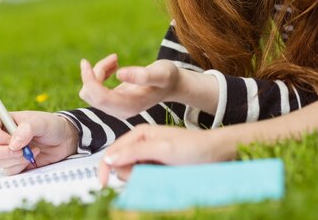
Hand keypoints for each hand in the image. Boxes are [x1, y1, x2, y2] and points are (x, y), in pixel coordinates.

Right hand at [0, 111, 78, 174]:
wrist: (63, 141)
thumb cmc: (51, 126)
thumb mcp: (42, 122)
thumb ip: (28, 128)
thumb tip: (13, 144)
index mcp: (5, 120)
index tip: (9, 139)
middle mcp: (2, 136)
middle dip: (0, 151)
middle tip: (19, 151)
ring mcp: (6, 151)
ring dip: (14, 159)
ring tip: (32, 151)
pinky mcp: (13, 164)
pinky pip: (7, 171)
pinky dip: (19, 167)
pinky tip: (32, 158)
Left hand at [79, 54, 180, 118]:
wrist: (171, 85)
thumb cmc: (167, 77)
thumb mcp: (161, 73)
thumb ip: (143, 75)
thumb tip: (119, 74)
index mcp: (130, 106)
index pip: (100, 97)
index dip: (89, 80)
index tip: (85, 62)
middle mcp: (119, 111)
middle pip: (92, 94)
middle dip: (96, 73)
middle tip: (114, 58)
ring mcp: (115, 108)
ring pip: (90, 91)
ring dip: (98, 73)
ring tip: (115, 60)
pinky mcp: (113, 101)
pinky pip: (95, 89)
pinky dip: (99, 75)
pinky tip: (114, 65)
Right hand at [99, 124, 214, 184]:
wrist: (215, 154)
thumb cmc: (192, 147)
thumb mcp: (162, 149)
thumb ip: (134, 152)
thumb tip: (109, 159)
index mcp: (139, 134)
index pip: (112, 151)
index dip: (105, 168)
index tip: (103, 184)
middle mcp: (141, 144)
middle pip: (121, 165)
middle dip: (130, 174)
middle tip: (151, 172)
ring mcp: (149, 156)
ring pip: (131, 174)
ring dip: (141, 179)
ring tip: (161, 173)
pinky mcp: (156, 167)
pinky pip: (143, 178)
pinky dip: (148, 181)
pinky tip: (162, 177)